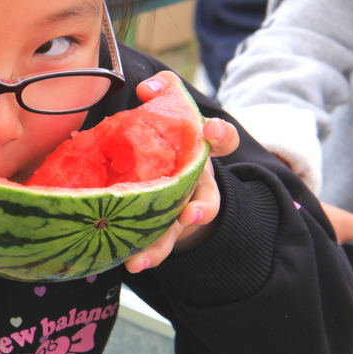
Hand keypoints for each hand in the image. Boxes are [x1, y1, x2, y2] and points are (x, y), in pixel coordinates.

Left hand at [125, 71, 239, 272]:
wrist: (167, 176)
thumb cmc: (168, 140)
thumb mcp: (169, 111)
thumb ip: (163, 92)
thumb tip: (147, 90)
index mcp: (201, 153)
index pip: (221, 141)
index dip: (219, 135)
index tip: (210, 131)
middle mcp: (199, 185)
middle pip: (207, 200)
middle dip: (201, 209)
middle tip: (191, 215)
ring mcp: (184, 211)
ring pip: (178, 232)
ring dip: (164, 246)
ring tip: (143, 260)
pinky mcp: (167, 230)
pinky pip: (159, 244)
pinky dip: (147, 255)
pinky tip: (131, 263)